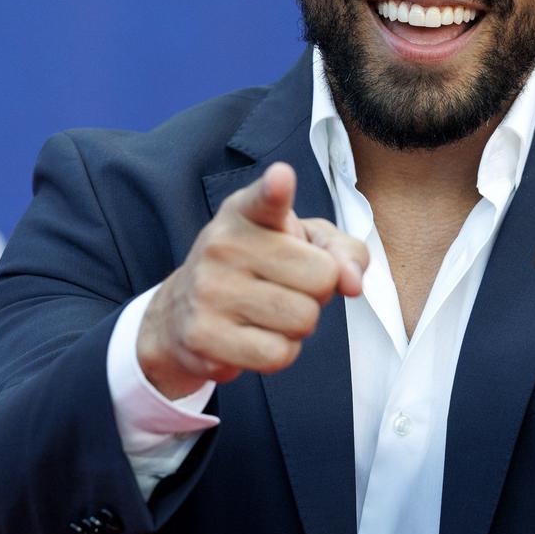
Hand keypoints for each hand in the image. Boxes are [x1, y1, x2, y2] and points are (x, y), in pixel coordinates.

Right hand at [137, 162, 366, 397]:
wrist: (182, 311)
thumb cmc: (260, 268)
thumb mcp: (304, 243)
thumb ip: (342, 251)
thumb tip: (352, 282)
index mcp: (247, 212)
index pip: (265, 199)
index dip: (276, 190)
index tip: (281, 179)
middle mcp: (222, 244)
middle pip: (321, 280)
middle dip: (318, 292)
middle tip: (287, 288)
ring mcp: (208, 290)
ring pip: (303, 320)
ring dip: (299, 325)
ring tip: (269, 311)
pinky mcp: (202, 336)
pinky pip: (278, 354)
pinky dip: (280, 352)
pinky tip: (255, 336)